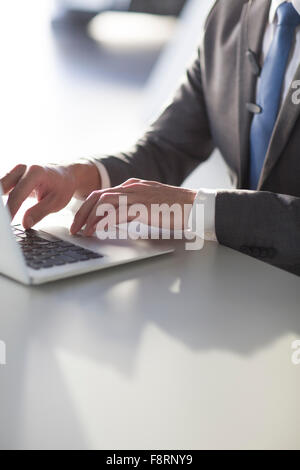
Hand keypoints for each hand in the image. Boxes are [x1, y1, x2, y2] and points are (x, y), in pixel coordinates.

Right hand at [0, 164, 77, 228]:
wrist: (65, 174)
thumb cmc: (62, 187)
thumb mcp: (56, 202)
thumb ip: (39, 212)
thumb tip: (25, 223)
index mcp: (36, 172)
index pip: (18, 194)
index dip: (10, 209)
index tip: (7, 222)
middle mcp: (23, 168)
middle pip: (2, 186)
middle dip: (1, 205)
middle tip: (2, 221)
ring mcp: (16, 170)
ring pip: (1, 185)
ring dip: (1, 201)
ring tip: (3, 217)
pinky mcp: (13, 175)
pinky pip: (2, 186)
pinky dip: (2, 197)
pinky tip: (3, 211)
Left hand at [71, 178, 196, 235]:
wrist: (196, 207)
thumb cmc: (176, 210)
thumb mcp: (150, 205)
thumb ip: (134, 209)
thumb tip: (116, 220)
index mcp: (133, 186)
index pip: (103, 193)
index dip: (88, 207)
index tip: (81, 220)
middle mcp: (132, 187)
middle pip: (98, 196)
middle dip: (82, 212)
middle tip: (74, 228)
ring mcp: (137, 195)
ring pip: (103, 202)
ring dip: (89, 218)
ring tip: (82, 231)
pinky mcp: (143, 206)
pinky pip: (116, 213)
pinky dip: (103, 222)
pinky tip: (97, 231)